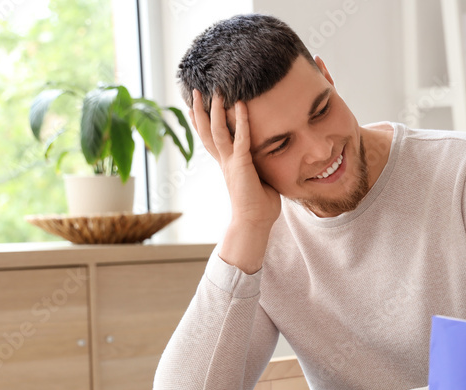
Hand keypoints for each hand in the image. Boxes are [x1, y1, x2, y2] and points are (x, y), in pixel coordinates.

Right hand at [189, 89, 280, 231]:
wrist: (255, 223)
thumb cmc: (260, 206)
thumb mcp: (260, 180)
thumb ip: (261, 167)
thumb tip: (271, 160)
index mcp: (227, 165)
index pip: (211, 140)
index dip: (201, 124)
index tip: (193, 109)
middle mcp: (225, 161)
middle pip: (207, 131)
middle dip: (201, 110)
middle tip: (195, 91)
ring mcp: (230, 162)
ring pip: (217, 131)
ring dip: (215, 110)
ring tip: (215, 90)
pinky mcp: (240, 165)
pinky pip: (240, 138)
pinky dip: (241, 121)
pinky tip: (241, 105)